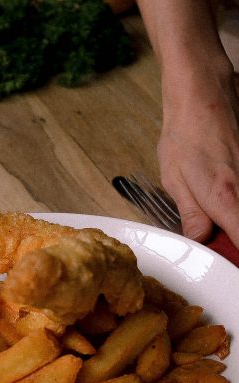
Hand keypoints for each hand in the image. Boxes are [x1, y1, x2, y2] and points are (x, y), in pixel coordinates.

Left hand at [158, 67, 238, 247]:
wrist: (203, 92)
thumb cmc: (185, 133)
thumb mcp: (175, 179)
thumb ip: (191, 215)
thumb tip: (200, 239)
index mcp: (224, 198)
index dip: (237, 259)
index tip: (229, 266)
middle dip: (234, 240)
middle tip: (222, 242)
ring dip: (233, 219)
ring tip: (222, 220)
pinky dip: (237, 200)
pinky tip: (228, 197)